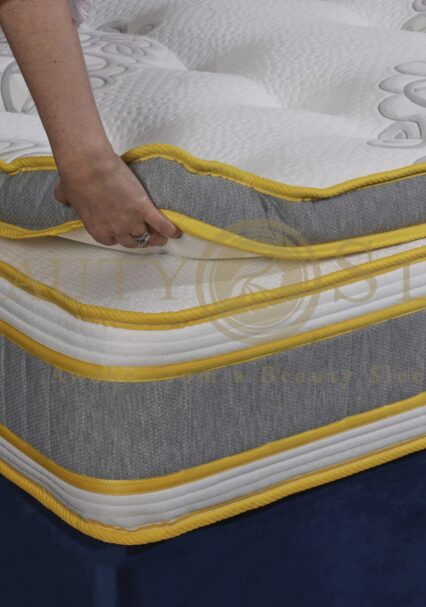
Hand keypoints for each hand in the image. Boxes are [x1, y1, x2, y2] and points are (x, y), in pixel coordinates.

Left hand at [54, 151, 181, 247]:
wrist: (88, 166)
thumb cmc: (75, 177)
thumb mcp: (66, 194)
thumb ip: (67, 201)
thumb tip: (63, 199)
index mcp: (98, 231)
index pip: (113, 241)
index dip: (120, 237)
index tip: (125, 234)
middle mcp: (116, 230)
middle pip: (132, 242)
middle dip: (139, 241)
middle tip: (147, 237)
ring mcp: (131, 220)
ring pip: (148, 236)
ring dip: (157, 237)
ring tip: (164, 236)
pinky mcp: (144, 208)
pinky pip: (160, 224)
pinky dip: (169, 229)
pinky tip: (176, 231)